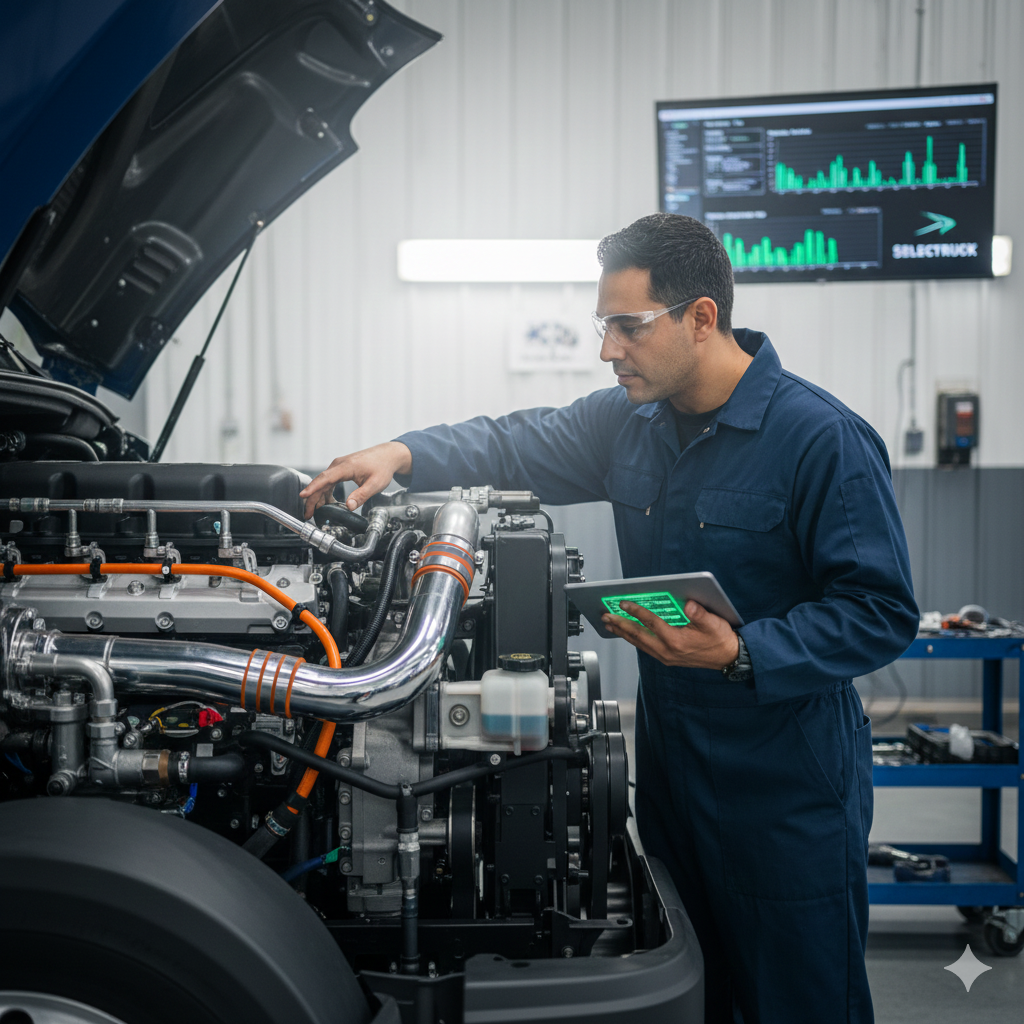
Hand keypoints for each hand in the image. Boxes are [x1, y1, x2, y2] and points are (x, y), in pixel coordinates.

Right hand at [299, 441, 412, 519]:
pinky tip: (327, 503)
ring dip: (318, 497)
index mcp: (346, 467)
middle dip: (312, 499)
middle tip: (308, 515)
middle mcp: (339, 465)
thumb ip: (361, 496)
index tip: (303, 496)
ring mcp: (339, 467)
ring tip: (315, 513)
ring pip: (323, 483)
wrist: (388, 455)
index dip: (313, 488)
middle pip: (320, 482)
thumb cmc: (382, 467)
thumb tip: (349, 507)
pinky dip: (326, 493)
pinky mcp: (341, 470)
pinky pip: (329, 482)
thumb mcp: (375, 484)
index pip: (325, 478)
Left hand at [601, 600, 739, 669]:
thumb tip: (689, 604)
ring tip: (610, 624)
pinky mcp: (667, 658)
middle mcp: (668, 651)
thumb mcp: (714, 624)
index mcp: (677, 641)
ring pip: (639, 644)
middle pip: (638, 636)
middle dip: (620, 625)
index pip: (651, 623)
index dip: (636, 612)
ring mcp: (666, 656)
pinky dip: (633, 639)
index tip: (623, 603)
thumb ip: (700, 614)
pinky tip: (627, 634)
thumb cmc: (720, 639)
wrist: (728, 658)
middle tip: (605, 616)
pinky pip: (645, 648)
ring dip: (623, 633)